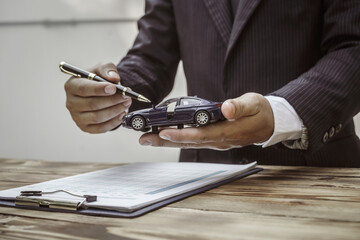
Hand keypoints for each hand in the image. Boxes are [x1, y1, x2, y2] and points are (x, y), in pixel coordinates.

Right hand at [64, 63, 131, 132]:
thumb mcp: (102, 68)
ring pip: (97, 117)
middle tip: (126, 96)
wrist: (99, 92)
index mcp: (72, 86)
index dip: (99, 89)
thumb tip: (114, 78)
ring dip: (115, 111)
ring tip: (126, 103)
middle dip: (112, 100)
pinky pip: (100, 128)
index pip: (84, 89)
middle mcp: (71, 103)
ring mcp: (77, 117)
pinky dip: (113, 122)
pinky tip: (122, 114)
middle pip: (92, 104)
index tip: (114, 88)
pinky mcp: (85, 127)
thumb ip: (108, 69)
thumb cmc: (98, 79)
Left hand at [139, 93, 273, 149]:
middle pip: (189, 142)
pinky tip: (166, 136)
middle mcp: (220, 140)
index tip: (163, 131)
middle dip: (165, 141)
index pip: (201, 135)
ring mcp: (217, 142)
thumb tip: (226, 108)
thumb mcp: (254, 103)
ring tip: (148, 139)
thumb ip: (240, 106)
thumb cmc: (261, 112)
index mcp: (229, 132)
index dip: (181, 134)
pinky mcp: (215, 139)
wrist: (270, 123)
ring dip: (168, 141)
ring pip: (188, 143)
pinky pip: (193, 141)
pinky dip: (178, 139)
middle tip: (144, 139)